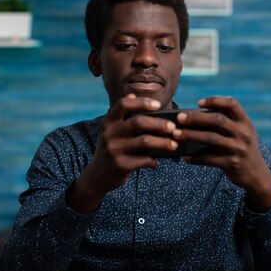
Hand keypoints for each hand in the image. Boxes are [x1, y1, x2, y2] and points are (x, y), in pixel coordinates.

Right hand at [67, 94, 178, 212]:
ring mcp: (114, 149)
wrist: (97, 175)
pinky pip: (144, 160)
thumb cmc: (111, 148)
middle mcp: (109, 133)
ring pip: (145, 141)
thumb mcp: (111, 130)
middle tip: (173, 128)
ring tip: (173, 145)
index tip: (158, 105)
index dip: (142, 102)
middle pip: (139, 122)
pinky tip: (156, 161)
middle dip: (159, 124)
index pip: (124, 104)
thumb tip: (133, 94)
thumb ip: (122, 115)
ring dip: (163, 143)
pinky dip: (154, 160)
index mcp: (108, 122)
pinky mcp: (120, 165)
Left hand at [173, 96, 270, 210]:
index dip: (215, 100)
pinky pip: (209, 158)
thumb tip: (193, 117)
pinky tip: (185, 157)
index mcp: (245, 122)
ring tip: (176, 135)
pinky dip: (195, 157)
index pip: (232, 104)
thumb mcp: (240, 132)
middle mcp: (243, 133)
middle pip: (217, 120)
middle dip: (196, 118)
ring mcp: (238, 149)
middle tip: (179, 118)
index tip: (198, 103)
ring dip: (190, 135)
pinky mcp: (232, 163)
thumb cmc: (241, 148)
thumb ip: (226, 122)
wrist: (256, 174)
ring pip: (210, 138)